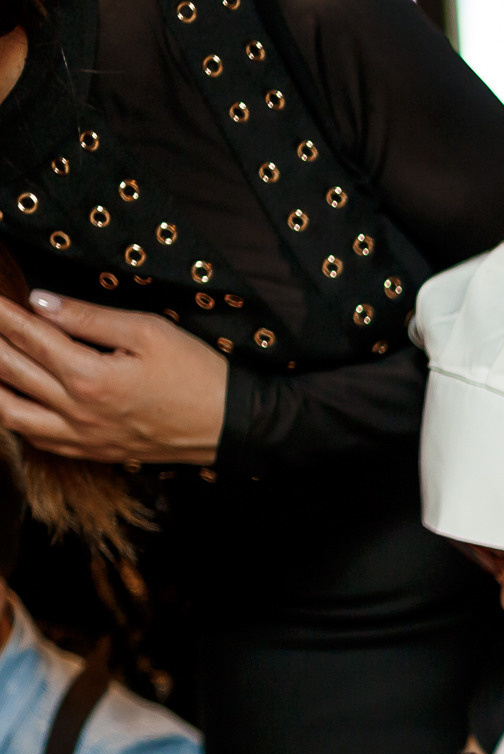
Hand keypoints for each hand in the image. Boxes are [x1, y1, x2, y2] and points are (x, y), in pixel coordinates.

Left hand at [0, 291, 226, 464]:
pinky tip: (11, 400)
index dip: (2, 314)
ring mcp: (83, 436)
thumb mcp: (149, 331)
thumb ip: (89, 317)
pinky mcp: (94, 451)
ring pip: (11, 413)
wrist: (230, 426)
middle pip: (10, 370)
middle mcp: (77, 411)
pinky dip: (14, 417)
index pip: (28, 335)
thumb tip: (40, 302)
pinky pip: (37, 439)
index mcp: (90, 376)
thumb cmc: (197, 374)